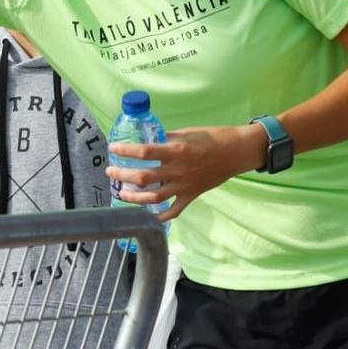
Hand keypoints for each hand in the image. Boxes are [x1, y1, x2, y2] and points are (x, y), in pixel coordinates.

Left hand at [109, 124, 264, 221]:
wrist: (237, 152)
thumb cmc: (212, 137)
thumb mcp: (186, 132)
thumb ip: (166, 139)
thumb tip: (147, 140)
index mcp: (176, 151)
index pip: (143, 152)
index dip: (124, 151)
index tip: (112, 148)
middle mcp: (178, 170)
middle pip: (143, 177)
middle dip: (122, 175)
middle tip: (110, 172)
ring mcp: (185, 186)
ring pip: (154, 197)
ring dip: (134, 197)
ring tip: (121, 194)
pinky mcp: (192, 195)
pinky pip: (175, 210)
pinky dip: (162, 216)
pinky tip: (149, 216)